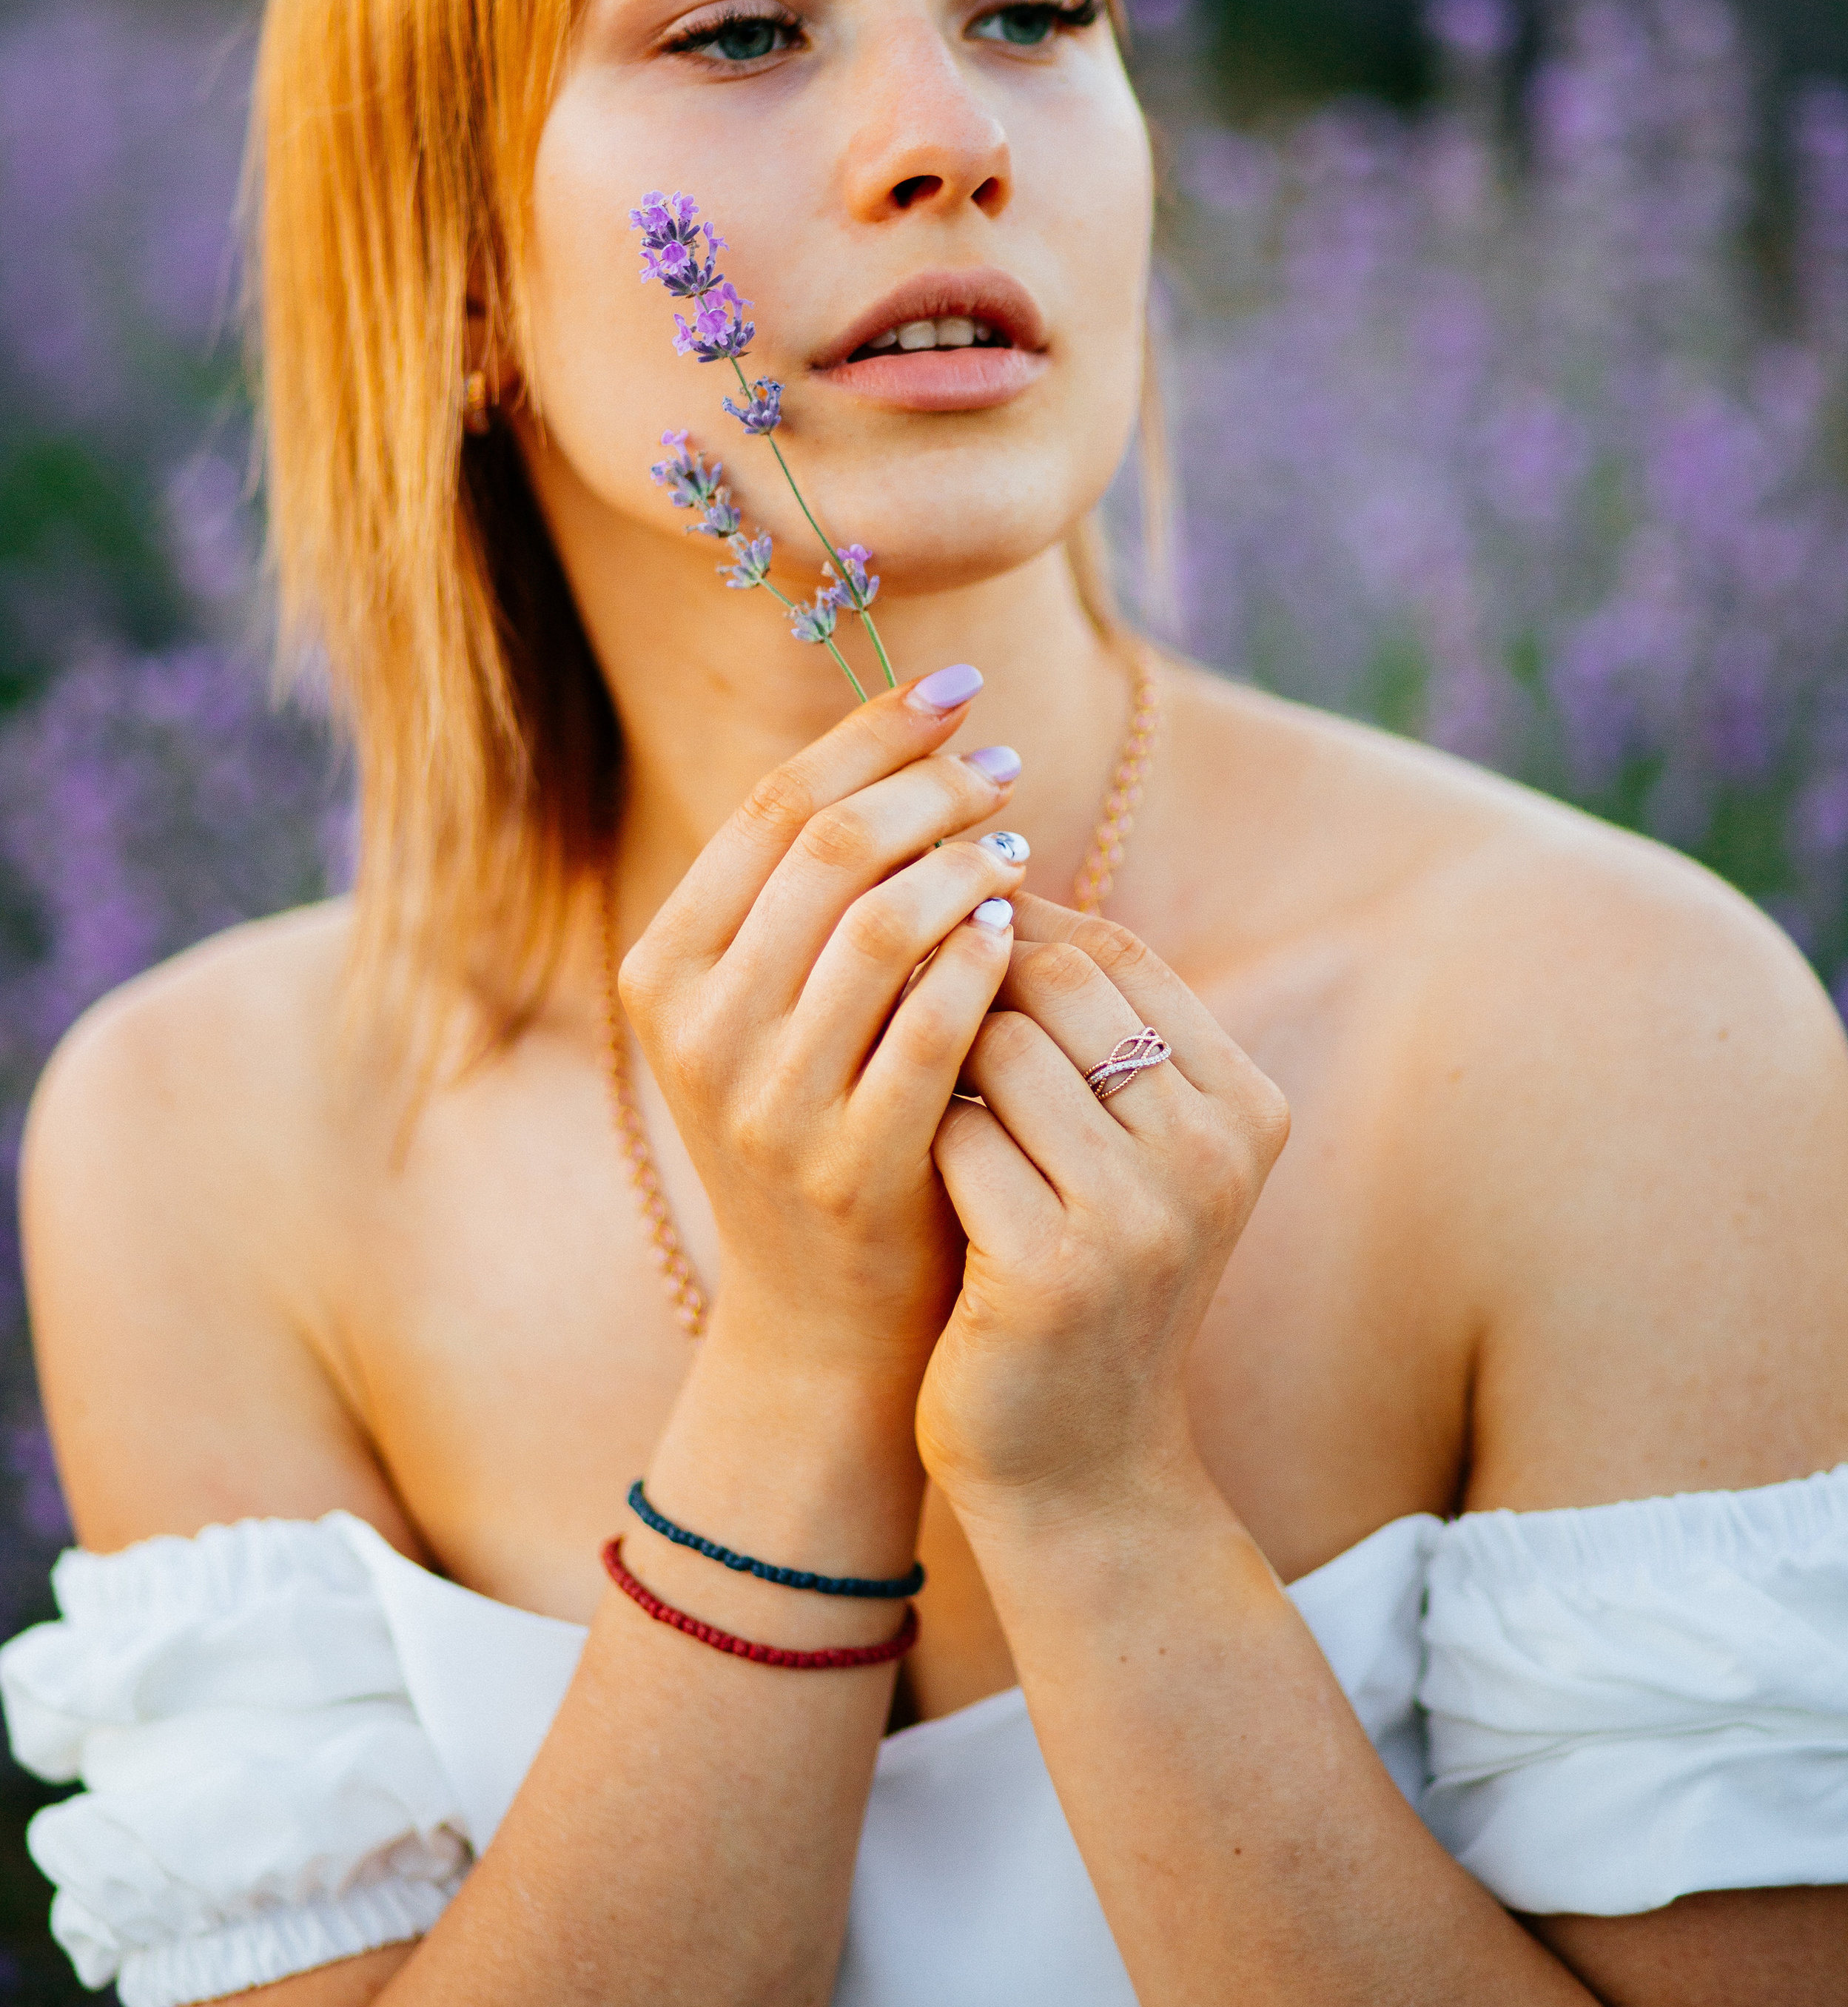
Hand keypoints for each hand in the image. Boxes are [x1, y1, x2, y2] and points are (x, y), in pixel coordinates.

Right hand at [619, 673, 1027, 1390]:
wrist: (822, 1318)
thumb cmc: (817, 1123)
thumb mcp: (770, 1006)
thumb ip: (807, 893)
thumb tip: (901, 735)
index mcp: (664, 968)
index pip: (774, 807)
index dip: (871, 732)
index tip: (955, 687)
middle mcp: (698, 1030)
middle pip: (828, 848)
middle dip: (929, 786)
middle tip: (1003, 765)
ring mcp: (767, 1103)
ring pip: (883, 923)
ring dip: (966, 863)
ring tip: (1017, 842)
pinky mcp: (847, 1164)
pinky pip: (933, 1026)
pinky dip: (984, 959)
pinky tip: (1023, 929)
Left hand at [916, 893, 1289, 1521]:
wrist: (1079, 1468)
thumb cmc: (1081, 1277)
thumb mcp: (1129, 1150)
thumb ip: (1095, 1030)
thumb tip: (991, 876)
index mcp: (1247, 1107)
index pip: (1120, 949)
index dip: (1021, 920)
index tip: (949, 931)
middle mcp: (1213, 1152)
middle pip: (1056, 980)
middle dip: (971, 979)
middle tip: (911, 1011)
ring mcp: (1141, 1213)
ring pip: (995, 1042)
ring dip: (937, 1057)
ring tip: (918, 1098)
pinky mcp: (1054, 1267)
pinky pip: (952, 1130)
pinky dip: (920, 1136)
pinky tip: (913, 1174)